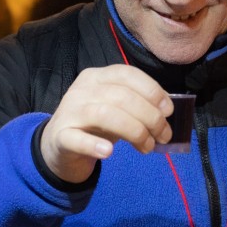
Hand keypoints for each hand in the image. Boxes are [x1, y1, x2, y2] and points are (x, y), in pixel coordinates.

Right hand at [39, 64, 173, 183]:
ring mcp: (69, 112)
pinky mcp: (60, 136)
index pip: (127, 74)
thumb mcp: (116, 108)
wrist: (58, 145)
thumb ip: (137, 104)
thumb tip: (167, 110)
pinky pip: (76, 139)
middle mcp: (81, 89)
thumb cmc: (94, 124)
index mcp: (97, 76)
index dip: (152, 90)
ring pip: (105, 114)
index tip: (168, 110)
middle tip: (164, 136)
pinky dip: (94, 145)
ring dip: (134, 131)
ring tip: (147, 147)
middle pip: (121, 96)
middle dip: (150, 117)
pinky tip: (108, 152)